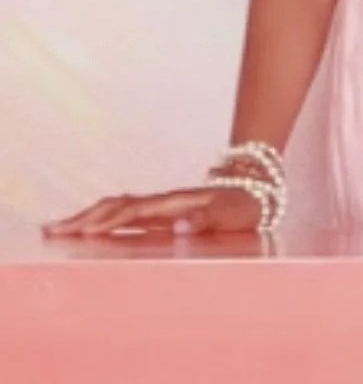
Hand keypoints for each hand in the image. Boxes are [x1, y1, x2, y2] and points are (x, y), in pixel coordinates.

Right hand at [41, 184, 261, 238]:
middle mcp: (162, 202)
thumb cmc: (243, 206)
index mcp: (173, 203)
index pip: (132, 211)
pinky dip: (104, 220)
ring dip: (88, 217)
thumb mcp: (230, 214)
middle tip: (50, 229)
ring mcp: (160, 206)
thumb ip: (204, 218)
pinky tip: (90, 229)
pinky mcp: (162, 213)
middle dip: (83, 217)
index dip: (106, 220)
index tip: (81, 232)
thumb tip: (176, 224)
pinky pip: (125, 214)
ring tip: (57, 227)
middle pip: (115, 206)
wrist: (255, 186)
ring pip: (116, 208)